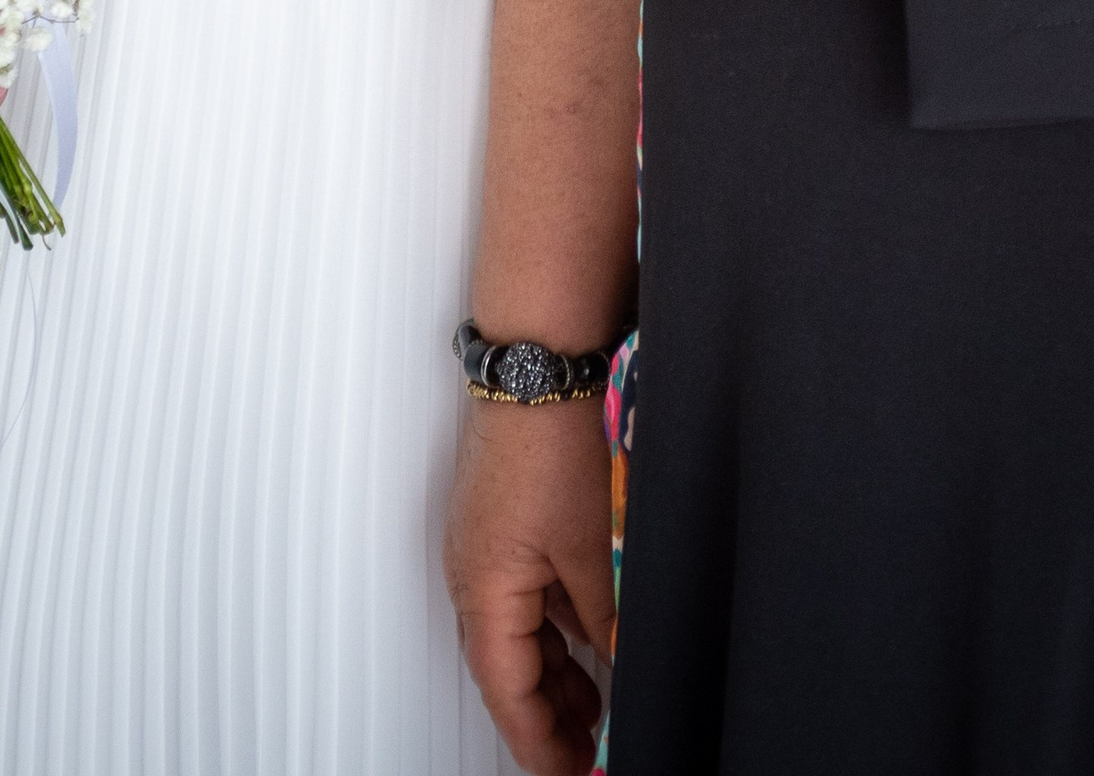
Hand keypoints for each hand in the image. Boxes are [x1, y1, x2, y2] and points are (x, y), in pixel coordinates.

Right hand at [446, 392, 617, 775]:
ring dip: (553, 670)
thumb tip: (620, 660)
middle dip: (547, 715)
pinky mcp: (504, 517)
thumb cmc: (549, 440)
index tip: (568, 774)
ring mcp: (485, 542)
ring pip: (517, 629)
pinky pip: (524, 591)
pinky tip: (588, 630)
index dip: (538, 743)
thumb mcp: (591, 547)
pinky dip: (553, 623)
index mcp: (484, 590)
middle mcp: (473, 572)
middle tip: (585, 751)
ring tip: (594, 702)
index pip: (506, 691)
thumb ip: (605, 615)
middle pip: (506, 666)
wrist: (540, 360)